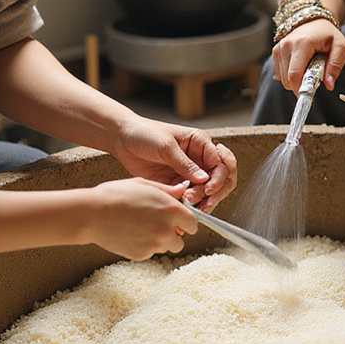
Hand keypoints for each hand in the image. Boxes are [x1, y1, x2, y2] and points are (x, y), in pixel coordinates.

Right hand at [85, 179, 195, 259]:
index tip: (179, 220)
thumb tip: (182, 191)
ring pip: (166, 248)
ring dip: (159, 240)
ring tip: (141, 227)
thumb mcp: (144, 184)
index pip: (193, 224)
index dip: (186, 221)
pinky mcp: (141, 255)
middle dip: (173, 234)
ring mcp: (154, 245)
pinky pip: (150, 252)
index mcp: (171, 210)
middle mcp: (166, 230)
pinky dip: (144, 246)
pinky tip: (131, 233)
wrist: (92, 214)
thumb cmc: (116, 195)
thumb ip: (167, 190)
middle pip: (181, 240)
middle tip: (157, 224)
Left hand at [111, 115, 236, 211]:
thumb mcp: (166, 146)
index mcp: (201, 143)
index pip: (221, 163)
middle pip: (221, 179)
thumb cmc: (145, 133)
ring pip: (207, 192)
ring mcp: (189, 173)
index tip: (208, 188)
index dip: (219, 177)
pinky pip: (190, 198)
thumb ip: (185, 163)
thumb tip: (204, 179)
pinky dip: (190, 206)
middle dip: (216, 192)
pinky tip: (184, 209)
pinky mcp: (177, 185)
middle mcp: (199, 159)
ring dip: (203, 200)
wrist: (123, 139)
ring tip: (189, 204)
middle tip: (204, 202)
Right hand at [272, 21, 344, 92]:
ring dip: (297, 80)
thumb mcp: (341, 46)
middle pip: (288, 79)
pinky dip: (291, 75)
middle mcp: (287, 45)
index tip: (310, 96)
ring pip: (283, 79)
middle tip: (315, 77)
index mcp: (302, 44)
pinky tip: (301, 65)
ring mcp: (279, 48)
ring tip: (308, 67)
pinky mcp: (276, 52)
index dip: (301, 89)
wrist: (314, 20)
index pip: (295, 74)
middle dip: (301, 85)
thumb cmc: (329, 34)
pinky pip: (281, 74)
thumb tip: (329, 85)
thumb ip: (336, 65)